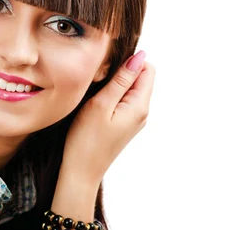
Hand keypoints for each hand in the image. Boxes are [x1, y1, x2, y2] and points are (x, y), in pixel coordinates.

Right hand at [59, 51, 154, 187]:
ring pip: (130, 89)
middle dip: (121, 72)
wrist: (81, 172)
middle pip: (140, 78)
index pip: (147, 69)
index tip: (106, 69)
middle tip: (97, 83)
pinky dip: (111, 95)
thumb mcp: (101, 105)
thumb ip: (120, 80)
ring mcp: (133, 119)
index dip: (129, 62)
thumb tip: (139, 57)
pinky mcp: (123, 124)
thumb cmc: (86, 140)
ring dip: (114, 84)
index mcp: (139, 106)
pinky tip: (95, 104)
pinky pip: (123, 100)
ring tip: (94, 94)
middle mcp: (141, 112)